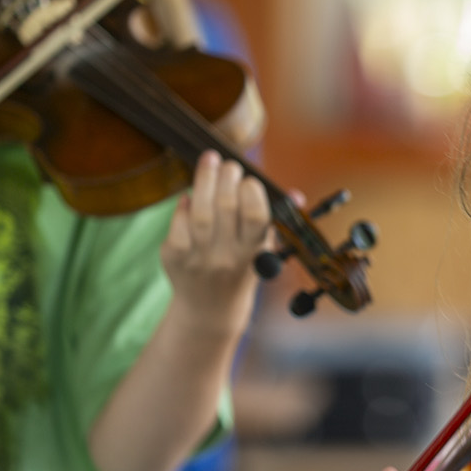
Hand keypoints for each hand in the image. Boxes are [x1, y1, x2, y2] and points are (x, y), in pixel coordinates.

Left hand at [162, 151, 274, 333]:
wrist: (210, 309)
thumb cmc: (240, 270)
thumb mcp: (262, 250)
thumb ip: (274, 221)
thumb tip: (296, 195)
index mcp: (252, 253)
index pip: (256, 216)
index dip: (251, 191)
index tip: (249, 179)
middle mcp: (226, 257)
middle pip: (225, 206)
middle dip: (227, 176)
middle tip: (228, 164)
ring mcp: (198, 258)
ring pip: (200, 211)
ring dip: (205, 180)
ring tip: (210, 161)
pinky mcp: (174, 257)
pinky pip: (178, 222)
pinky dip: (184, 205)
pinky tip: (190, 197)